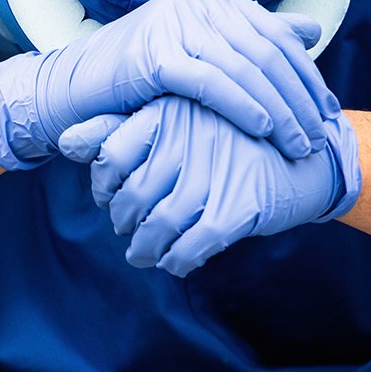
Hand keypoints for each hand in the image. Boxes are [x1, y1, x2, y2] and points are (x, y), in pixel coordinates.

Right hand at [0, 0, 336, 169]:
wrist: (75, 90)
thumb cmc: (139, 79)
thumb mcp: (200, 52)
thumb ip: (252, 39)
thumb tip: (309, 31)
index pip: (274, 35)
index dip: (305, 75)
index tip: (327, 112)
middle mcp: (194, 2)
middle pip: (265, 51)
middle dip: (299, 97)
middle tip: (319, 136)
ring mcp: (173, 24)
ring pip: (245, 67)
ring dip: (279, 109)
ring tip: (298, 143)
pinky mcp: (154, 54)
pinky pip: (211, 81)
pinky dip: (243, 105)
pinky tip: (263, 129)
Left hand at [73, 96, 360, 275]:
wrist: (307, 153)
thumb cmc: (231, 136)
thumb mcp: (176, 119)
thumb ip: (117, 128)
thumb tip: (63, 141)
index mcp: (169, 111)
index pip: (110, 155)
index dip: (104, 185)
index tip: (112, 198)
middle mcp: (187, 138)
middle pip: (132, 197)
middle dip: (125, 223)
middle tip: (129, 229)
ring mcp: (214, 173)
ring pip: (159, 226)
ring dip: (146, 249)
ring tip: (145, 253)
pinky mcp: (239, 206)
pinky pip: (192, 246)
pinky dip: (178, 260)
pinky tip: (176, 260)